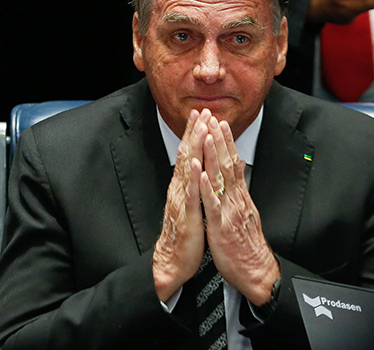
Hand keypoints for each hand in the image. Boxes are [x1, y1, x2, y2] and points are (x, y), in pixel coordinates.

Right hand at [153, 109, 209, 301]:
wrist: (173, 261)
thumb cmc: (185, 234)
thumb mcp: (191, 204)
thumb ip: (194, 185)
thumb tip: (199, 168)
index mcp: (183, 186)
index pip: (188, 154)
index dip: (194, 134)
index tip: (200, 114)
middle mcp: (180, 189)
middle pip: (186, 155)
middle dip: (194, 132)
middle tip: (200, 111)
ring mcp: (182, 201)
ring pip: (188, 169)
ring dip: (194, 148)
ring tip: (200, 128)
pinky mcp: (188, 215)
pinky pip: (191, 194)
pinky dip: (193, 178)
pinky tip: (196, 163)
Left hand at [199, 116, 279, 305]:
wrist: (256, 270)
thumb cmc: (246, 244)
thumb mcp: (244, 213)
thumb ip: (239, 194)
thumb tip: (237, 178)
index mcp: (239, 195)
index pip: (233, 163)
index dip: (227, 143)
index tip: (221, 124)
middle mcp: (236, 198)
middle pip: (228, 164)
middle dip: (220, 140)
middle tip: (214, 118)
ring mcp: (229, 211)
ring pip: (221, 179)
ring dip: (213, 156)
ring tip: (208, 135)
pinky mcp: (221, 227)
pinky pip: (213, 205)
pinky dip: (207, 189)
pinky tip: (201, 175)